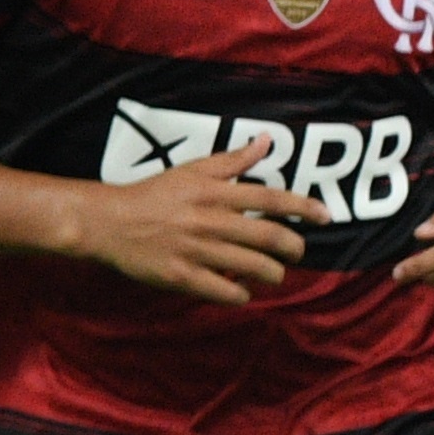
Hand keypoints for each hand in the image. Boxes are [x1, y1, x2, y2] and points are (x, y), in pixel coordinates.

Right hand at [74, 147, 319, 305]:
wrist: (108, 222)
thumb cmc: (154, 194)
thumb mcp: (193, 170)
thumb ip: (233, 160)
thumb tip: (267, 140)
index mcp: (214, 192)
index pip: (269, 198)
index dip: (302, 207)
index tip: (325, 216)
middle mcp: (209, 221)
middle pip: (268, 236)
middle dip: (293, 247)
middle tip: (299, 251)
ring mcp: (195, 250)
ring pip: (252, 266)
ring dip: (272, 273)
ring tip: (274, 273)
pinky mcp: (181, 276)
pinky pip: (224, 291)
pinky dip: (241, 293)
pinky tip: (243, 290)